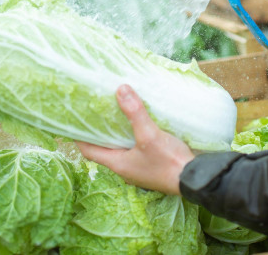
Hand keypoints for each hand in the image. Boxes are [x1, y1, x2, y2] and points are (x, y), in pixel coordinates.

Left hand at [76, 85, 194, 194]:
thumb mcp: (149, 135)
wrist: (193, 179)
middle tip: (97, 111)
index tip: (74, 122)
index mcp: (117, 163)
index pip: (89, 151)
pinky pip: (135, 148)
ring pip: (121, 148)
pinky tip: (139, 123)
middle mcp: (125, 167)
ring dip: (117, 132)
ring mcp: (139, 167)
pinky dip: (132, 135)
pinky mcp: (151, 164)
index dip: (79, 137)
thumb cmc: (167, 161)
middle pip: (105, 148)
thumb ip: (135, 113)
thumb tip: (121, 89)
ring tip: (117, 112)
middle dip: (100, 131)